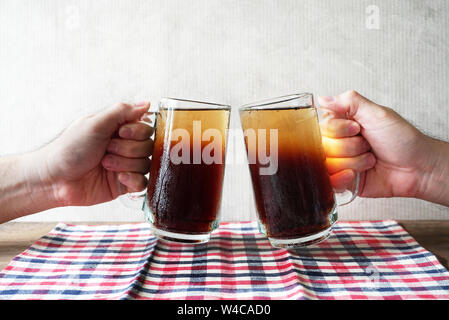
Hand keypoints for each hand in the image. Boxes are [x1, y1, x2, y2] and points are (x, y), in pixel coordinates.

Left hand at [40, 101, 153, 206]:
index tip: (120, 133)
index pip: (146, 128)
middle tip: (107, 149)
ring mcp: (126, 166)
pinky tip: (118, 178)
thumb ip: (122, 111)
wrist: (55, 179)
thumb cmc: (69, 148)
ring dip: (125, 164)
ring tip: (105, 164)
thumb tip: (147, 103)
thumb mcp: (95, 123)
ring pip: (146, 164)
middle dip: (127, 149)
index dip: (137, 131)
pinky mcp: (124, 184)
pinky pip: (143, 182)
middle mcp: (124, 146)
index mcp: (119, 129)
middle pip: (148, 146)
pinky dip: (133, 180)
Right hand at [318, 90, 440, 199]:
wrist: (418, 168)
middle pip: (322, 146)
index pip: (321, 126)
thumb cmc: (403, 139)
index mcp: (343, 124)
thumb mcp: (377, 113)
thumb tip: (322, 99)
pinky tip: (356, 175)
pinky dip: (343, 178)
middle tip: (367, 145)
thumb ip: (349, 102)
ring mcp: (339, 163)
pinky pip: (329, 183)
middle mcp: (338, 143)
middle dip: (348, 147)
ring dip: (353, 162)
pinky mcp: (342, 182)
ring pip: (327, 164)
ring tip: (369, 159)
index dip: (338, 129)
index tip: (357, 128)